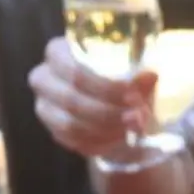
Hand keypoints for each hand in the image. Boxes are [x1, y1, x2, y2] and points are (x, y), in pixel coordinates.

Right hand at [28, 38, 158, 157]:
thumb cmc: (121, 80)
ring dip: (106, 128)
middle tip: (136, 116)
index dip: (105, 86)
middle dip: (108, 111)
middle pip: (72, 99)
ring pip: (72, 124)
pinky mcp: (53, 130)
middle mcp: (43, 77)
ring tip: (133, 126)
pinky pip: (74, 141)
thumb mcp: (134, 74)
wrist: (113, 104)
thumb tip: (150, 75)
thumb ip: (140, 76)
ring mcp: (44, 106)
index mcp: (58, 51)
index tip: (133, 95)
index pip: (75, 69)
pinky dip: (101, 141)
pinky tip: (120, 136)